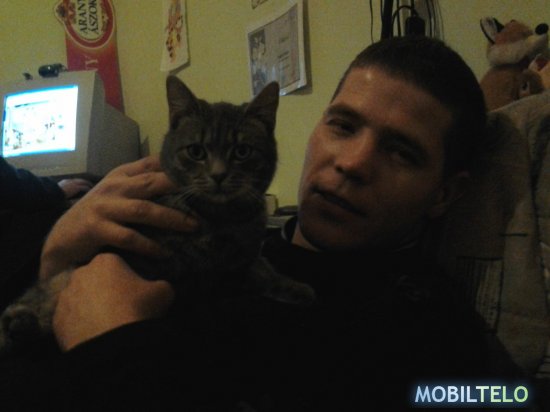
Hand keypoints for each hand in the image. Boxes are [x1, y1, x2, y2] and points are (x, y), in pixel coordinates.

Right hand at [40, 156, 197, 278]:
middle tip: (206, 196)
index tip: (202, 171)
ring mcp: (104, 207)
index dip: (176, 165)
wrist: (63, 238)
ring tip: (194, 226)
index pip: (151, 163)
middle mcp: (114, 187)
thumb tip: (181, 182)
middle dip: (180, 188)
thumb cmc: (99, 215)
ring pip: (145, 210)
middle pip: (151, 182)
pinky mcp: (97, 229)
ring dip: (172, 219)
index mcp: (121, 175)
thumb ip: (142, 184)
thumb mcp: (119, 193)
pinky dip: (149, 246)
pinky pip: (129, 237)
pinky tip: (165, 253)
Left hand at [53, 253, 174, 350]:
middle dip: (106, 291)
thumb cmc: (138, 310)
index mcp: (106, 260)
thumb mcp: (163, 292)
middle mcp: (80, 274)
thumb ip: (161, 284)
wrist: (113, 344)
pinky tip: (95, 335)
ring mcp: (65, 297)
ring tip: (108, 325)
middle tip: (122, 309)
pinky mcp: (56, 320)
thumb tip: (160, 288)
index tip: (135, 293)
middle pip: (96, 280)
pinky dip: (81, 326)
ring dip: (91, 308)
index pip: (117, 264)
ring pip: (81, 300)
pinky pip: (71, 320)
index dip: (127, 278)